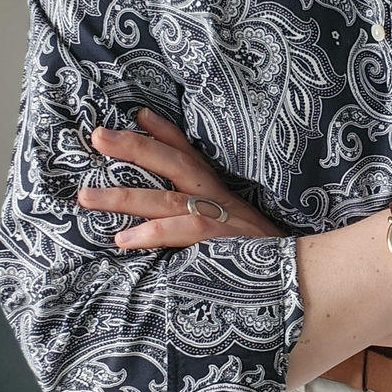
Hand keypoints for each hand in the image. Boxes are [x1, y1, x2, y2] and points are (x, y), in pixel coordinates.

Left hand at [78, 108, 282, 247]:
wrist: (306, 278)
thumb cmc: (264, 259)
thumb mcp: (233, 230)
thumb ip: (197, 221)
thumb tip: (159, 219)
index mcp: (221, 193)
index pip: (190, 155)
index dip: (164, 133)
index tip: (138, 113)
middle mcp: (219, 199)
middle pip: (173, 164)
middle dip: (134, 147)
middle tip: (98, 136)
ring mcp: (222, 219)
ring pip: (167, 199)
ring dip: (124, 196)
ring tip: (86, 196)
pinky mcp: (223, 243)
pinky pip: (185, 232)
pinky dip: (153, 233)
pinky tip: (124, 239)